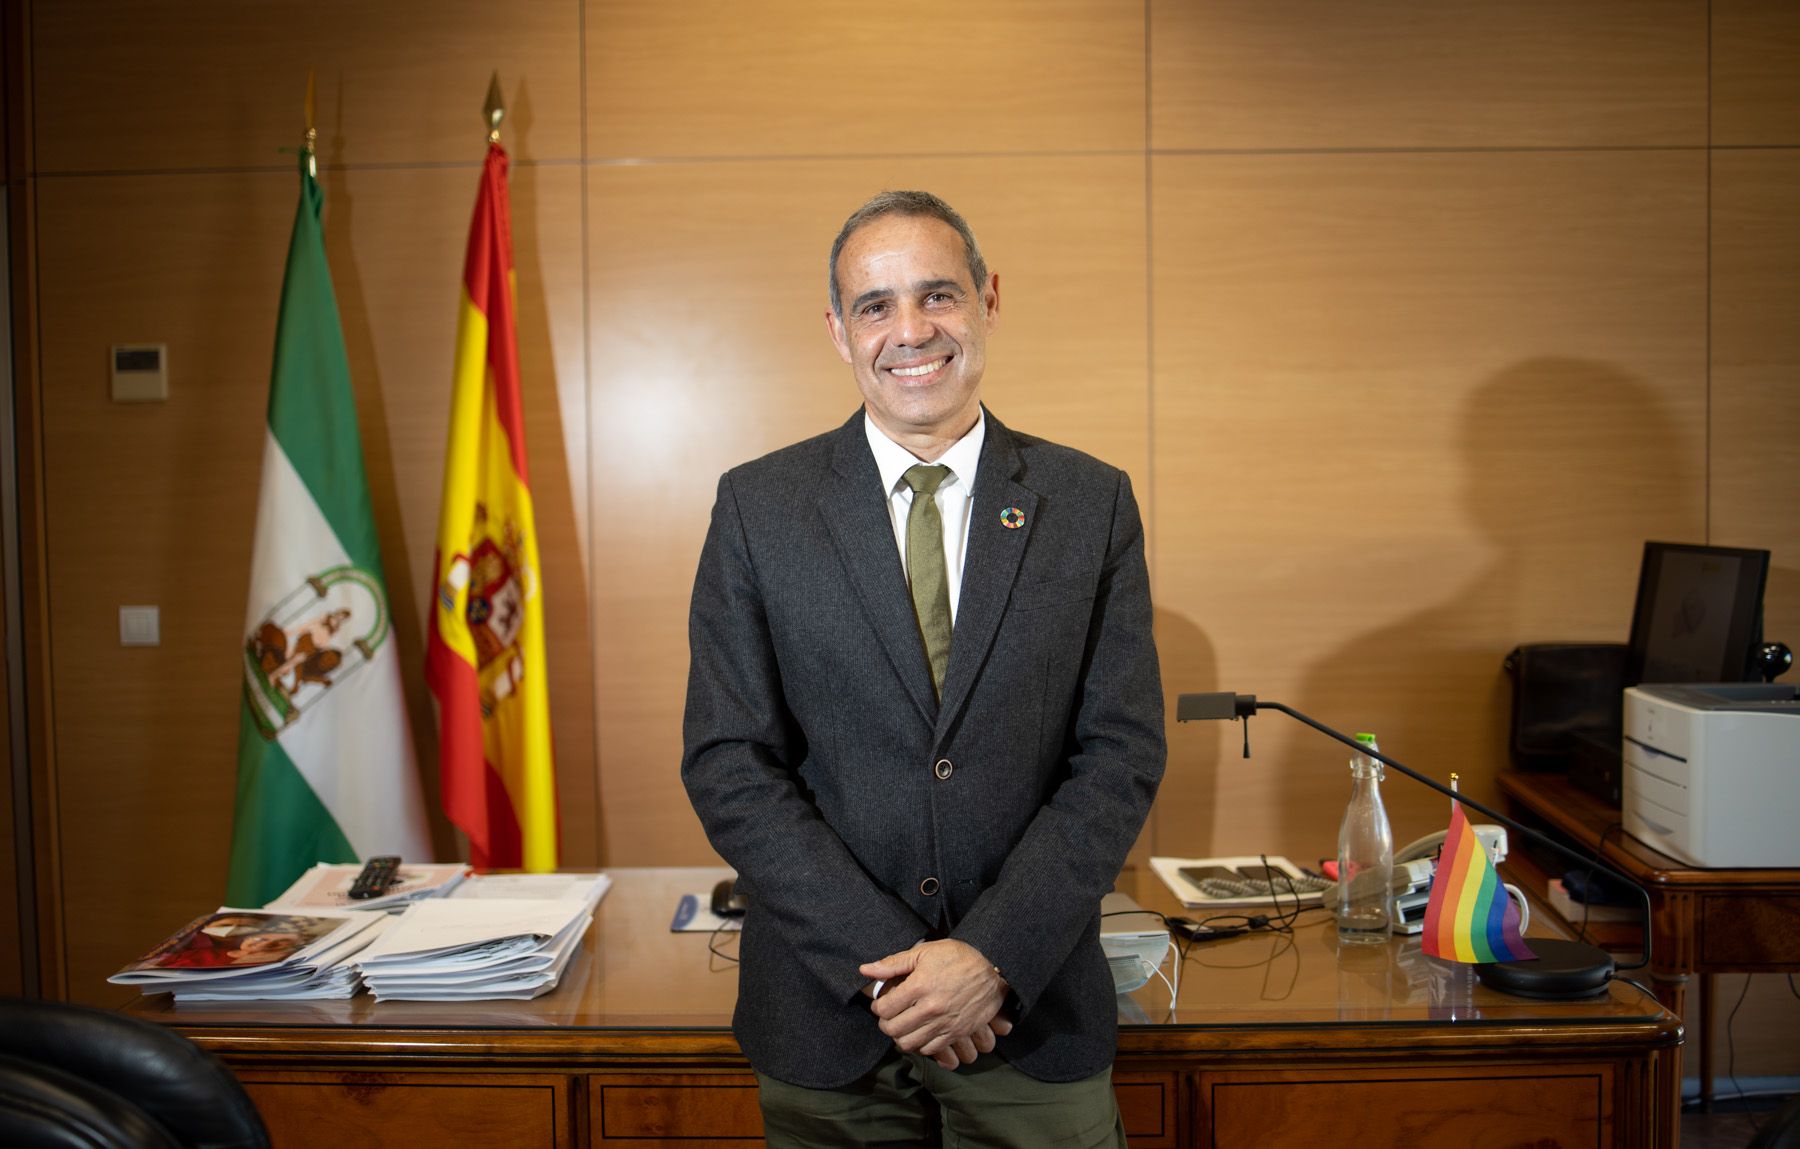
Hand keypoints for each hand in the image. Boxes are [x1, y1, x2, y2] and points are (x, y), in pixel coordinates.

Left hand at [859, 940, 1010, 1068]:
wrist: (994, 971)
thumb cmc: (959, 957)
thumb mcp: (925, 952)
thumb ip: (894, 963)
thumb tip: (865, 970)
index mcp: (920, 986)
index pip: (885, 1008)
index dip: (878, 1007)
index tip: (881, 1003)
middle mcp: (930, 1008)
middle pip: (893, 1029)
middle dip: (885, 1023)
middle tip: (889, 1016)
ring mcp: (944, 1023)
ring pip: (908, 1043)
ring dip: (900, 1036)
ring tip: (902, 1025)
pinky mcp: (956, 1033)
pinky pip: (929, 1050)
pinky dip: (920, 1044)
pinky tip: (920, 1032)